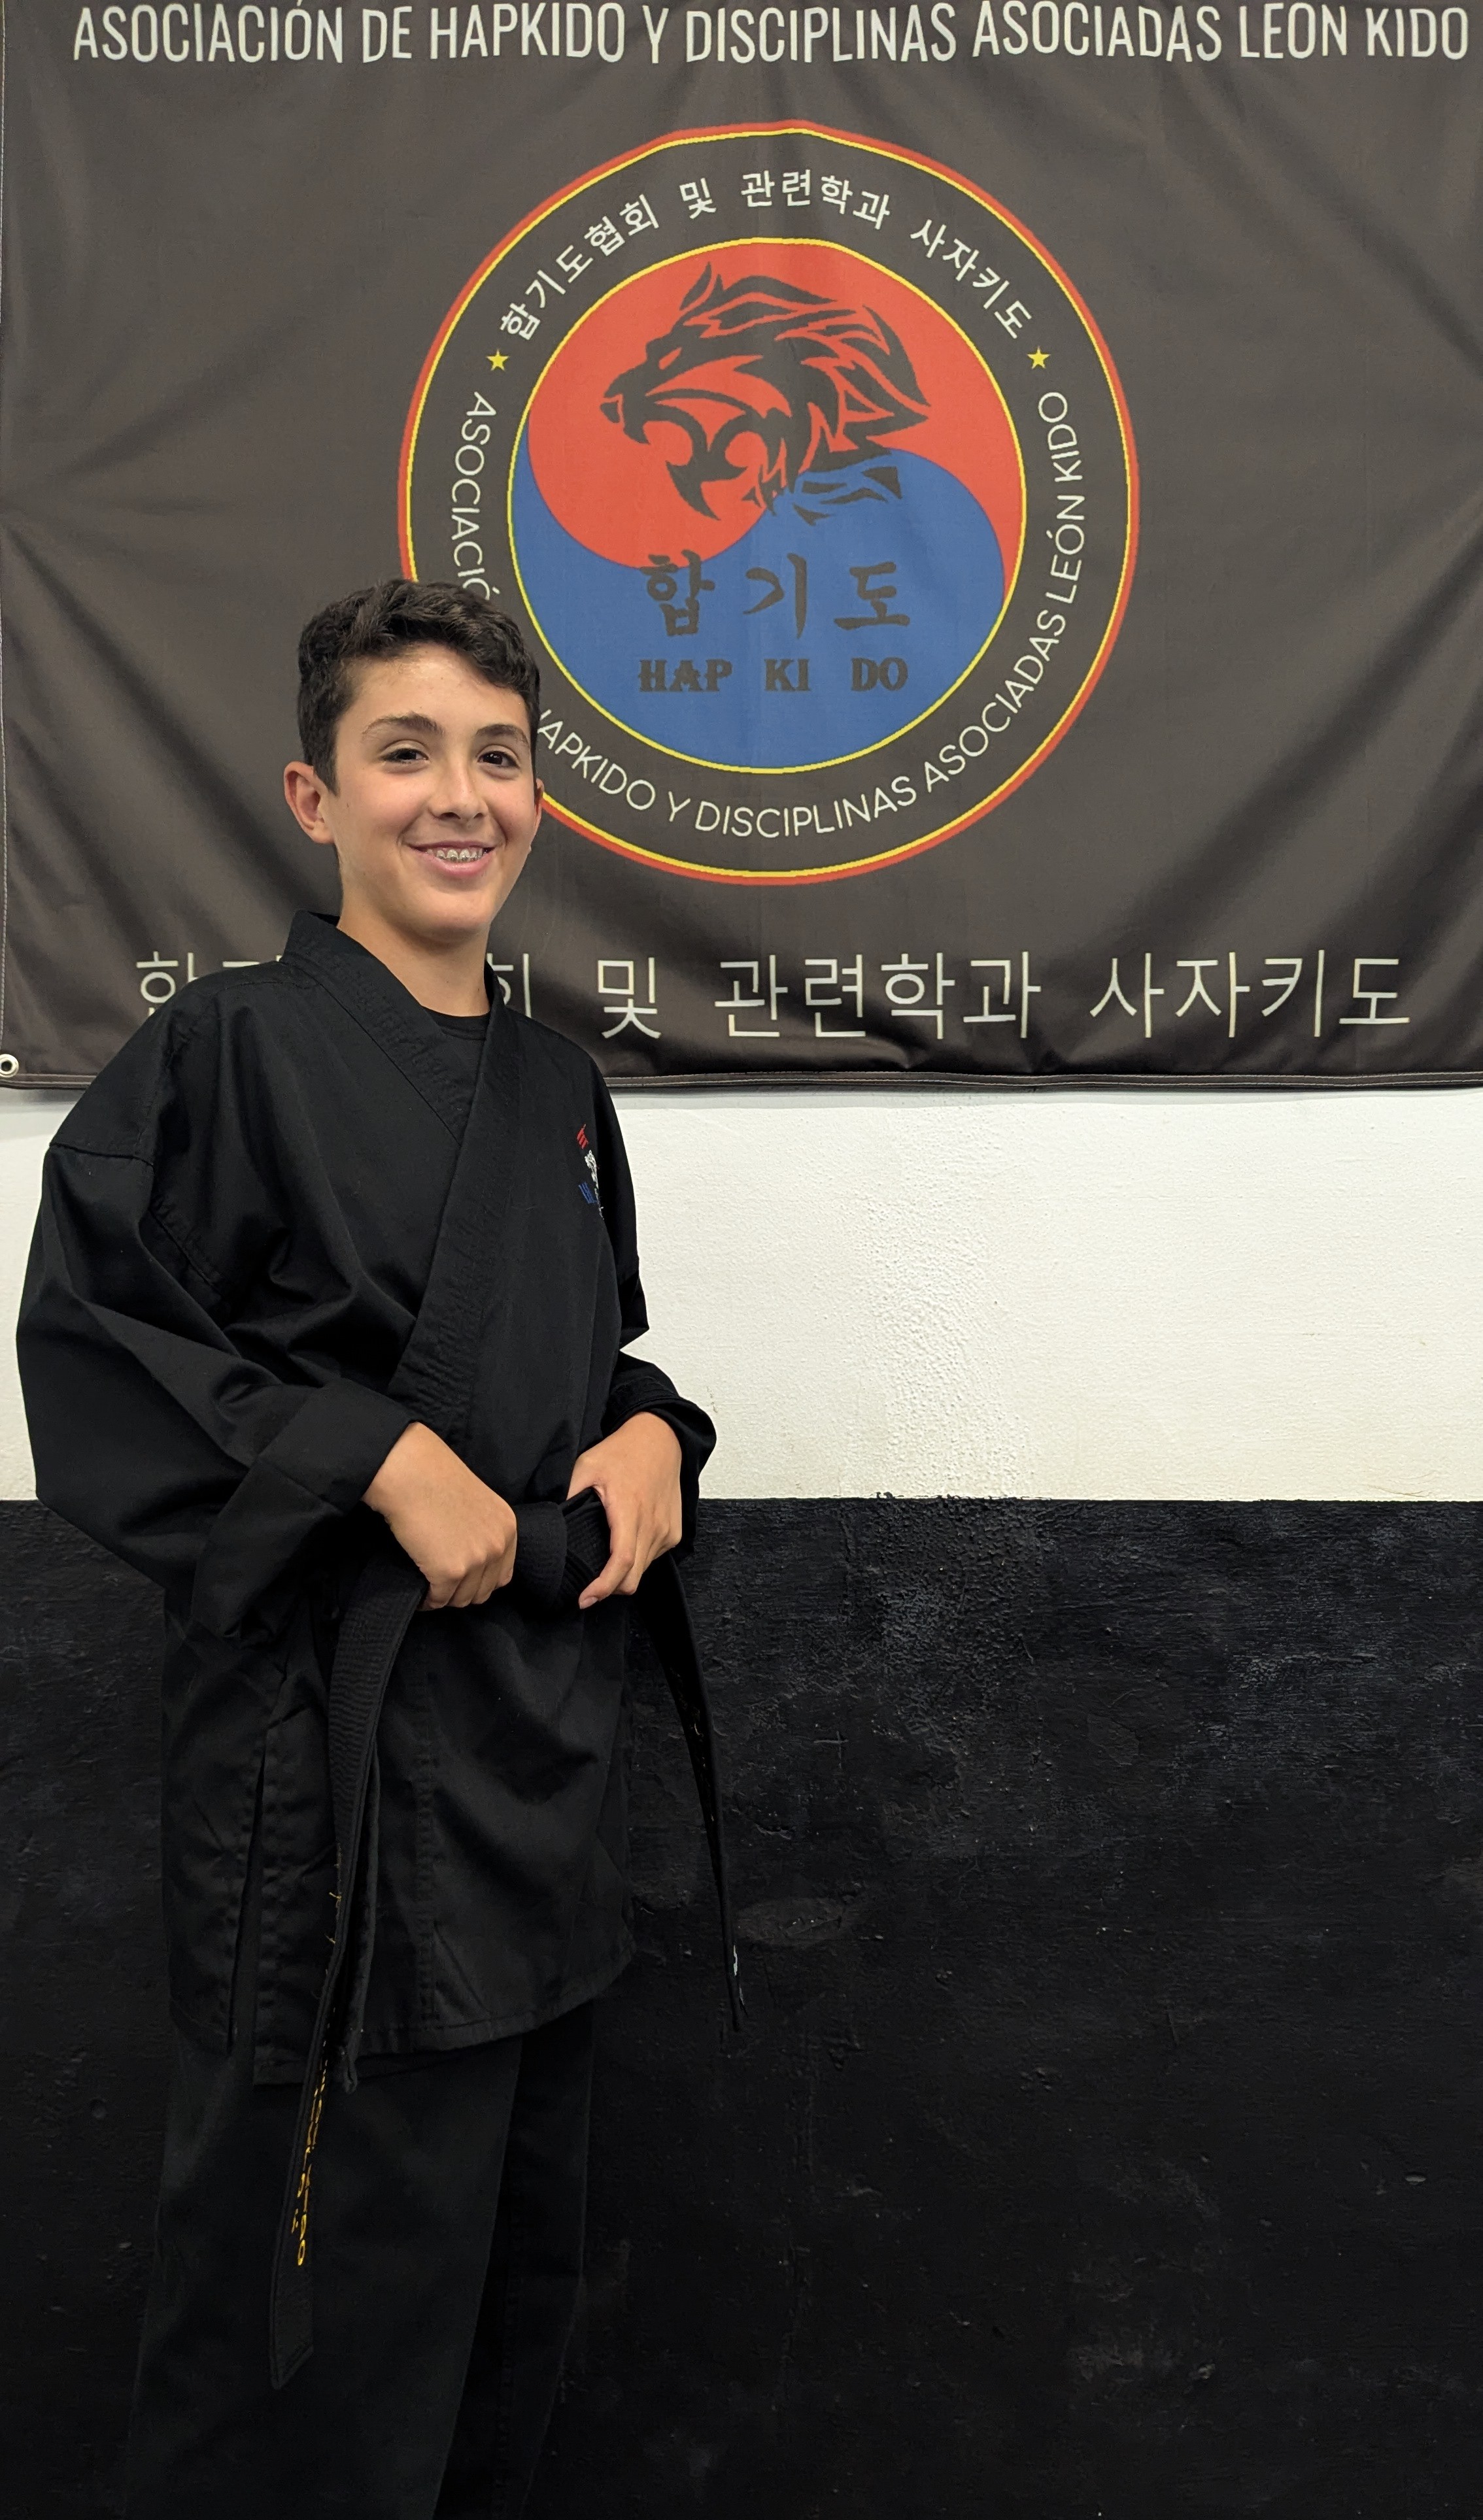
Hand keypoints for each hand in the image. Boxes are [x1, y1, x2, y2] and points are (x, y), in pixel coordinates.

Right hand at [364, 1421, 516, 1610]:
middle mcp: (498, 1545)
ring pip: (461, 1599)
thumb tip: (471, 1556)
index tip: (462, 1579)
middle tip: (441, 1584)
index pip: (502, 1574)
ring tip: (428, 1586)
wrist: (410, 1472)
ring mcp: (476, 1560)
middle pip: (483, 1591)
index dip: (480, 1580)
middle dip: (461, 1591)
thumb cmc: (435, 1478)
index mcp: (507, 1527)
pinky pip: (438, 1600)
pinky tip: (419, 1592)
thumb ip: (483, 1530)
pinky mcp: (449, 1572)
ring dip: (444, 1596)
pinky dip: (427, 1601)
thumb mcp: (477, 1502)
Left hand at [566, 1412, 682, 1609]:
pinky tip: (623, 1544)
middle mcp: (653, 1524)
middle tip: (586, 1586)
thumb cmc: (623, 1452)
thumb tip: (549, 1525)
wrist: (661, 1439)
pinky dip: (636, 1562)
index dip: (603, 1586)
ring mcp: (666, 1531)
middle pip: (632, 1578)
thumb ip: (568, 1495)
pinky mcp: (673, 1533)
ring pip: (642, 1572)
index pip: (622, 1561)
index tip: (584, 1599)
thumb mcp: (586, 1466)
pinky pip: (652, 1559)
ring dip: (622, 1575)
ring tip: (603, 1560)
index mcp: (630, 1509)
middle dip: (608, 1589)